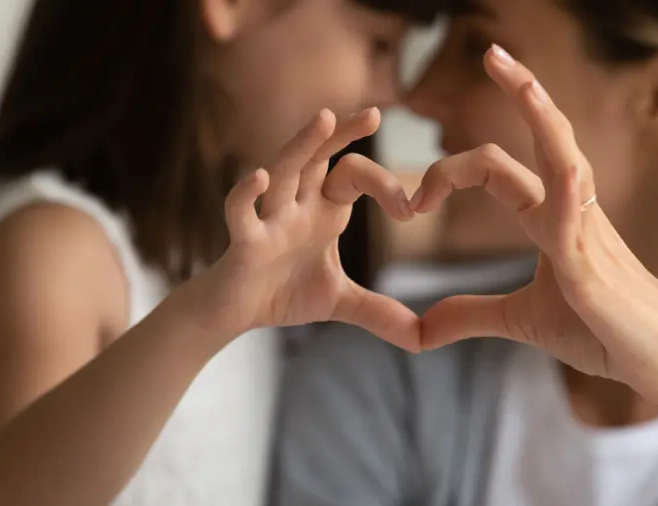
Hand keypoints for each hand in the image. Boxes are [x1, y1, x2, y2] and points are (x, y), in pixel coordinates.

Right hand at [184, 107, 420, 351]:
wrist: (234, 314)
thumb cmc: (282, 293)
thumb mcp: (340, 302)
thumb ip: (380, 313)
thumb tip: (423, 338)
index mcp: (323, 211)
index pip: (355, 176)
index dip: (385, 186)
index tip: (412, 210)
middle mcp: (297, 205)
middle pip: (319, 157)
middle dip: (343, 135)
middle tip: (374, 112)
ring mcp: (269, 219)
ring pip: (284, 172)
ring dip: (302, 145)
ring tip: (325, 119)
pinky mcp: (243, 242)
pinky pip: (241, 212)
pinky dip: (247, 194)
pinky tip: (259, 177)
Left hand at [414, 46, 657, 438]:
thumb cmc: (605, 334)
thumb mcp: (523, 322)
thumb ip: (472, 313)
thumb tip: (423, 326)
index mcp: (553, 219)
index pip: (502, 168)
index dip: (454, 170)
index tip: (416, 200)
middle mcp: (573, 213)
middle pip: (545, 137)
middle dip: (522, 90)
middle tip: (491, 52)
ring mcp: (589, 235)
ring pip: (565, 158)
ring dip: (541, 114)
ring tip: (517, 73)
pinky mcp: (595, 271)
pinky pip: (576, 220)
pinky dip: (562, 193)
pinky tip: (557, 168)